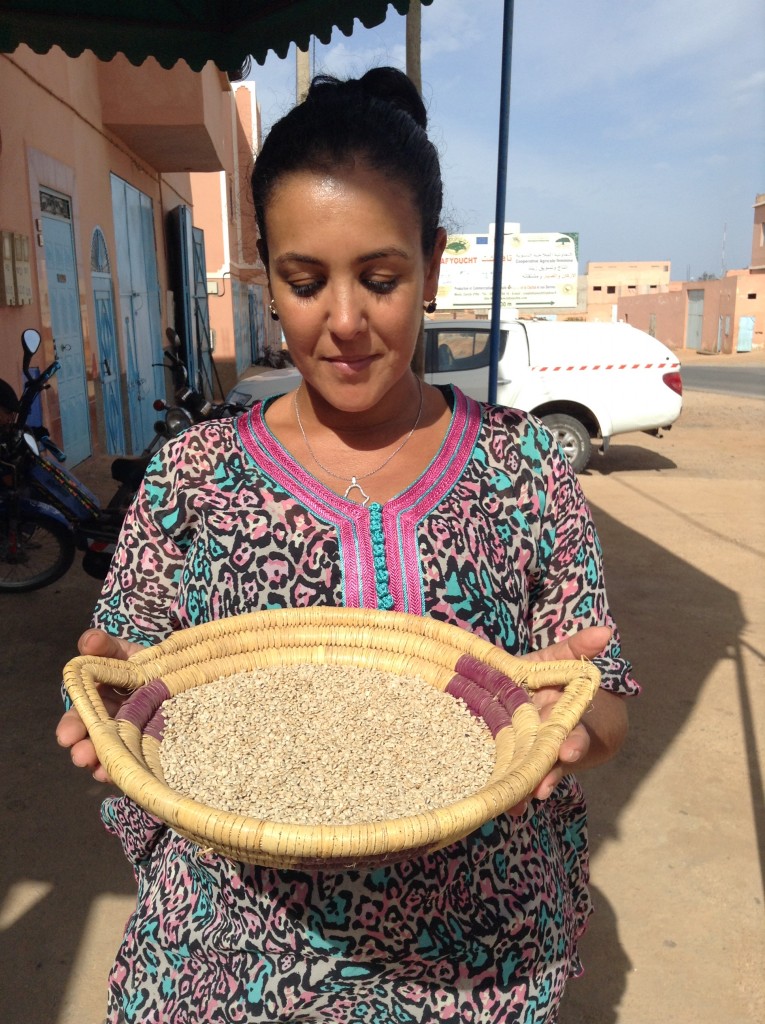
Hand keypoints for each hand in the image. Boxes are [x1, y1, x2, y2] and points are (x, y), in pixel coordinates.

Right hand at [56, 629, 142, 783]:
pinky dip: (131, 768)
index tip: (66, 737)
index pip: (81, 714)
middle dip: (85, 749)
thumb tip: (88, 641)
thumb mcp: (125, 652)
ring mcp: (131, 736)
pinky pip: (139, 761)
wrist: (183, 674)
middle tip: (81, 757)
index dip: (72, 726)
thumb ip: (106, 646)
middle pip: (96, 739)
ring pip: (115, 752)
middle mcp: (111, 722)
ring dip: (105, 762)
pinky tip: (126, 775)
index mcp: (99, 700)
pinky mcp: (151, 748)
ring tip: (102, 771)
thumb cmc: (145, 663)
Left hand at [507, 625, 626, 814]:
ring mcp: (536, 752)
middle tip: (539, 787)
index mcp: (567, 717)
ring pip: (532, 771)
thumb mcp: (563, 659)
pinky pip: (513, 773)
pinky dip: (509, 789)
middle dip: (547, 773)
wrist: (540, 697)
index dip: (574, 743)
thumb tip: (605, 631)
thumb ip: (579, 647)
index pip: (575, 734)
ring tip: (515, 804)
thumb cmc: (553, 677)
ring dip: (524, 787)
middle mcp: (553, 739)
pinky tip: (501, 805)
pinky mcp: (516, 757)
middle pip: (551, 760)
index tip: (570, 751)